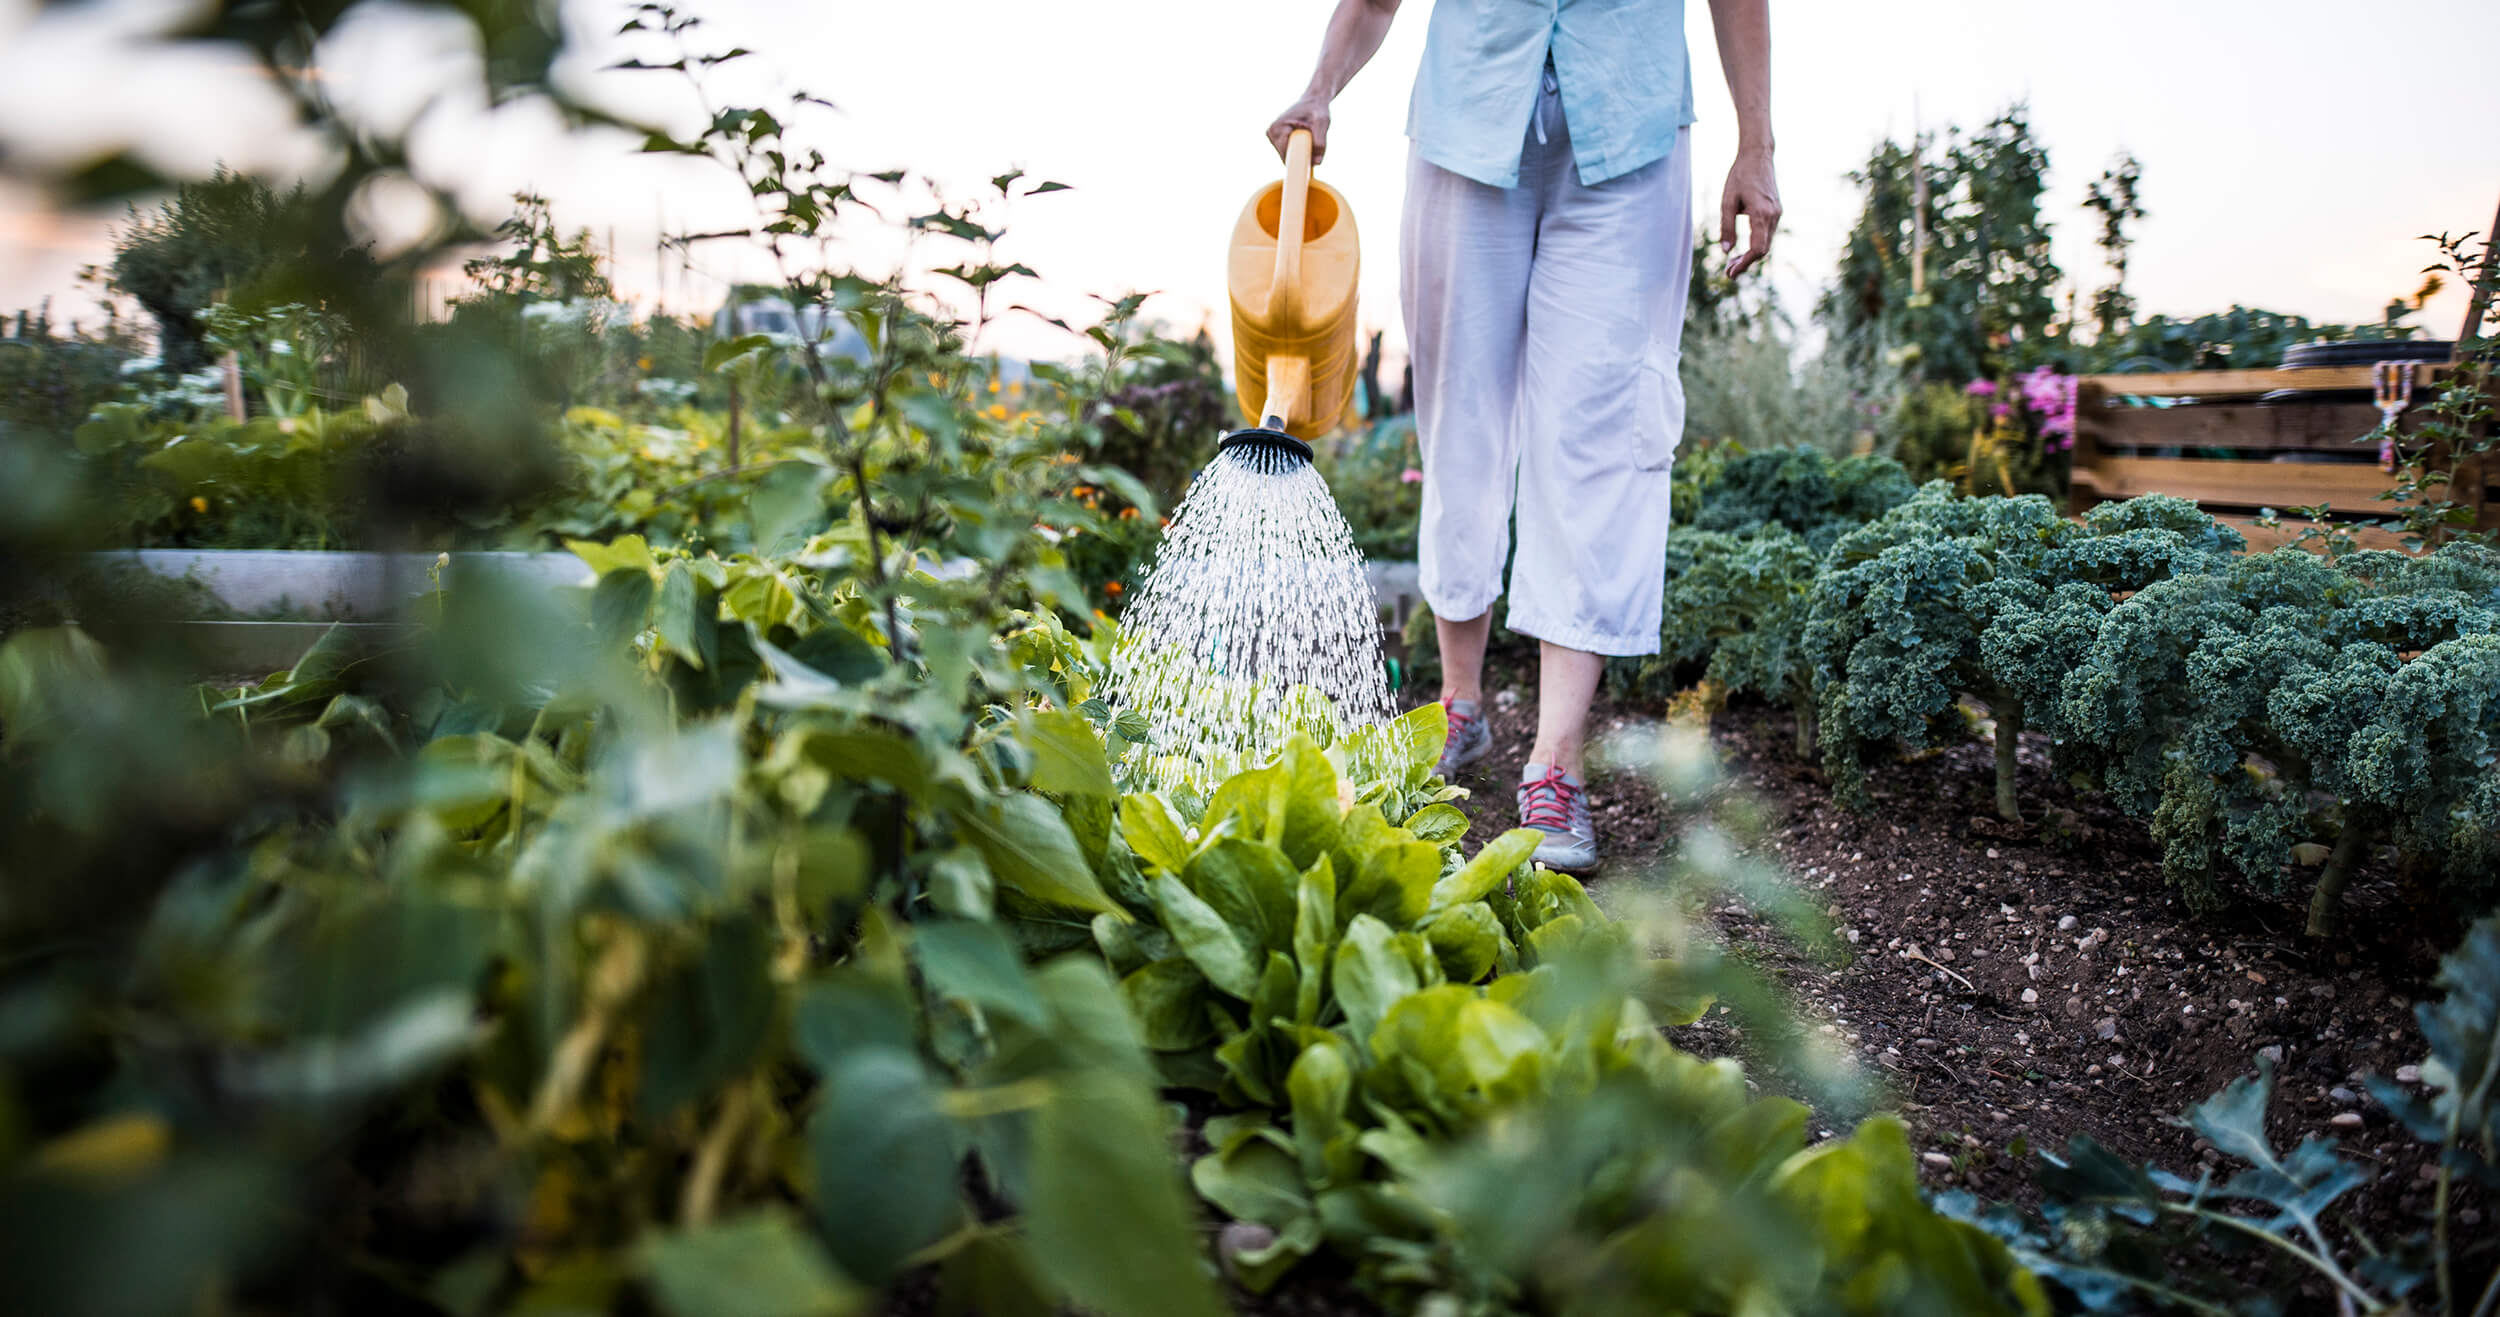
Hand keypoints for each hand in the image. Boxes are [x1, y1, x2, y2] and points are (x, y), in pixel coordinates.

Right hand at [1267, 93, 1330, 162]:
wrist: (1313, 101)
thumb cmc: (1318, 109)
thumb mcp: (1323, 122)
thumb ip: (1321, 142)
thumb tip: (1317, 163)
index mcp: (1278, 127)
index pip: (1285, 155)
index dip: (1300, 161)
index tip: (1312, 160)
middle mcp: (1271, 132)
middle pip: (1286, 157)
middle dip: (1302, 155)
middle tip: (1313, 140)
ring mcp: (1272, 136)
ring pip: (1287, 156)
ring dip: (1301, 152)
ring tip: (1308, 135)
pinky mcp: (1275, 139)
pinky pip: (1287, 152)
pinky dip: (1298, 149)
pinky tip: (1303, 137)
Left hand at [1718, 147, 1780, 276]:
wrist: (1758, 156)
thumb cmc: (1740, 176)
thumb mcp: (1727, 201)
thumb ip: (1726, 226)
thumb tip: (1726, 251)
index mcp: (1761, 213)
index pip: (1757, 248)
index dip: (1744, 264)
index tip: (1730, 273)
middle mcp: (1773, 215)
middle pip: (1763, 250)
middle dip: (1746, 263)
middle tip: (1727, 272)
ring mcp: (1777, 213)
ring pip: (1766, 243)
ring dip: (1750, 256)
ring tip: (1731, 263)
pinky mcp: (1776, 211)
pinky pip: (1767, 234)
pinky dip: (1756, 245)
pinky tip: (1742, 250)